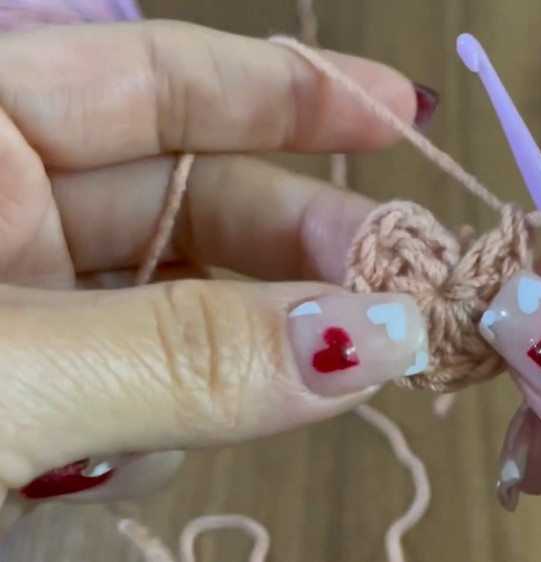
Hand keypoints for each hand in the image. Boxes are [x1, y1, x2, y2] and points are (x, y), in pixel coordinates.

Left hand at [0, 21, 434, 519]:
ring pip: (183, 298)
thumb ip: (186, 357)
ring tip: (325, 373)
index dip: (291, 87)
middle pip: (195, 194)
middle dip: (307, 241)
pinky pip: (149, 378)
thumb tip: (369, 340)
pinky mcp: (28, 390)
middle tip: (403, 294)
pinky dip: (188, 407)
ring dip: (258, 340)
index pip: (160, 79)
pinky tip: (180, 440)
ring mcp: (12, 301)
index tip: (400, 114)